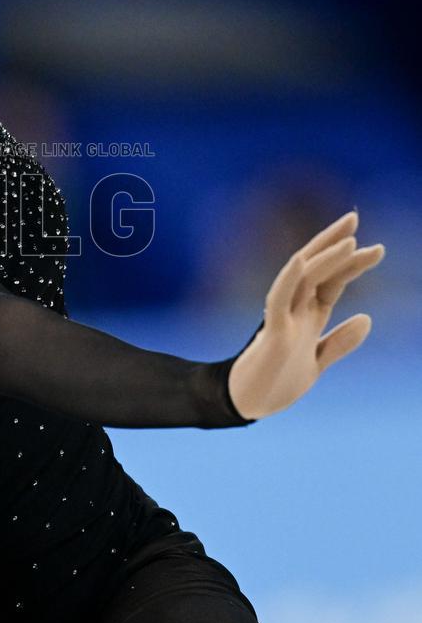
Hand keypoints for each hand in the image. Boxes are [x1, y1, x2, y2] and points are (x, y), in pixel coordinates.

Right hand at [228, 209, 385, 420]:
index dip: (350, 263)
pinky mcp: (271, 333)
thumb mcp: (316, 363)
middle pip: (316, 269)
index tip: (375, 246)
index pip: (330, 281)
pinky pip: (278, 299)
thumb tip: (368, 318)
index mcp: (306, 317)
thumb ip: (339, 342)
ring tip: (349, 239)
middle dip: (335, 243)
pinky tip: (300, 260)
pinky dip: (289, 278)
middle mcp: (294, 311)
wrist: (247, 406)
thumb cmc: (276, 384)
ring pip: (302, 278)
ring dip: (324, 257)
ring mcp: (282, 318)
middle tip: (354, 216)